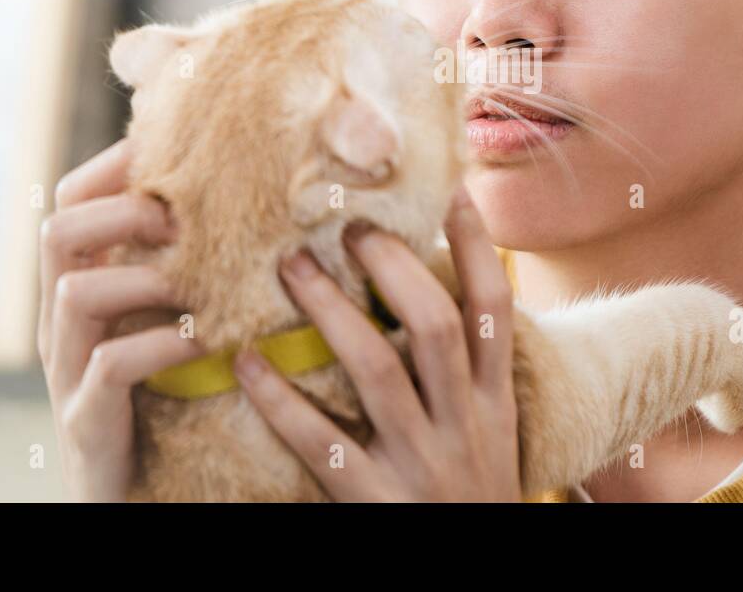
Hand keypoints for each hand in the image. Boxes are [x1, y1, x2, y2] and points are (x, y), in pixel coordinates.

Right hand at [37, 137, 207, 501]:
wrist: (139, 496)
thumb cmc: (167, 398)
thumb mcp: (171, 318)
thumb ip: (188, 265)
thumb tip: (248, 198)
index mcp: (82, 286)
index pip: (72, 199)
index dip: (118, 166)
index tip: (176, 151)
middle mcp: (62, 323)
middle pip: (58, 231)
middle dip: (123, 210)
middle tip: (184, 219)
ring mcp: (67, 373)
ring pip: (74, 293)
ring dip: (146, 276)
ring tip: (201, 282)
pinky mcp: (87, 424)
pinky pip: (109, 367)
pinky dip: (161, 345)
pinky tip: (205, 342)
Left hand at [234, 186, 521, 500]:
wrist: (479, 581)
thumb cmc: (473, 499)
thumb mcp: (490, 435)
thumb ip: (468, 376)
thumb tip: (427, 299)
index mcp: (496, 402)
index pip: (495, 308)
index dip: (477, 245)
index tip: (450, 189)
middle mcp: (467, 424)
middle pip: (434, 324)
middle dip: (392, 266)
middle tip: (346, 223)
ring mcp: (423, 463)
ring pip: (378, 370)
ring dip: (331, 312)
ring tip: (290, 266)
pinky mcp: (377, 502)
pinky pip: (323, 446)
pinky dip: (283, 401)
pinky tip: (245, 363)